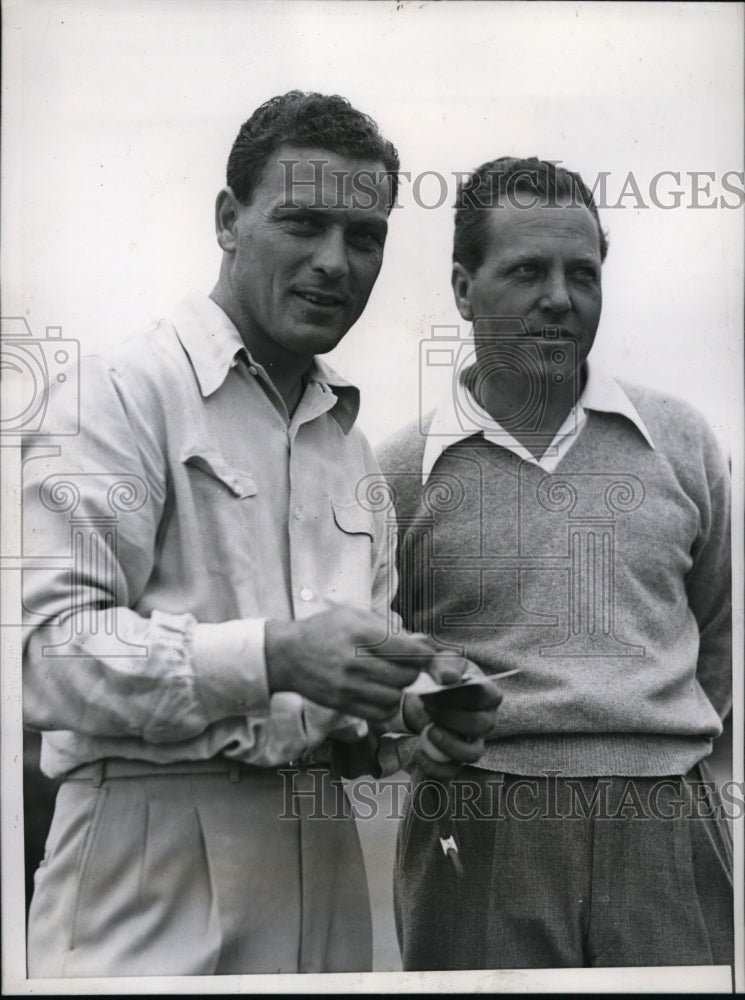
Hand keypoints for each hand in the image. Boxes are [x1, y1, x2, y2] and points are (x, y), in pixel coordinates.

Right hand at [265, 606, 435, 721]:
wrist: (288, 654)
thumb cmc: (324, 631)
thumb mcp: (353, 615)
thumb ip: (387, 628)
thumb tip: (422, 643)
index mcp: (360, 633)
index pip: (409, 651)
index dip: (423, 654)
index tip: (422, 654)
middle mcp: (354, 661)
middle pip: (406, 675)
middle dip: (412, 671)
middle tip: (404, 665)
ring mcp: (348, 685)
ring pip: (395, 696)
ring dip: (399, 689)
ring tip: (389, 678)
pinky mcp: (342, 703)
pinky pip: (380, 713)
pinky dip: (388, 706)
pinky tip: (381, 693)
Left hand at [402, 663, 503, 776]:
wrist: (423, 693)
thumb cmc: (437, 675)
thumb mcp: (437, 662)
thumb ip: (442, 666)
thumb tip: (449, 678)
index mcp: (488, 693)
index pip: (486, 697)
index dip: (461, 696)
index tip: (436, 690)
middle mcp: (486, 719)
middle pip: (481, 725)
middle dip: (452, 716)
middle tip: (427, 706)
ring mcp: (473, 741)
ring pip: (473, 753)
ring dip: (450, 744)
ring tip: (429, 731)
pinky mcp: (455, 758)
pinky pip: (452, 771)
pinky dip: (435, 767)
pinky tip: (419, 752)